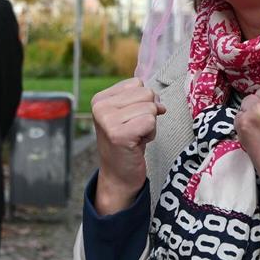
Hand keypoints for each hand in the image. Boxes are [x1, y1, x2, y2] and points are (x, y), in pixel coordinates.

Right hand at [91, 78, 165, 215]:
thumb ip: (139, 98)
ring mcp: (107, 121)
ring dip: (150, 125)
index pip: (137, 83)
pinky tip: (138, 143)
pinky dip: (151, 134)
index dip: (143, 102)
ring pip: (150, 108)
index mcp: (100, 99)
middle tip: (135, 130)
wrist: (119, 175)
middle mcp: (100, 107)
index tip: (132, 120)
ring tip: (136, 136)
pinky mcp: (119, 134)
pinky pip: (151, 121)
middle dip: (149, 113)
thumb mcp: (127, 114)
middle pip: (146, 93)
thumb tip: (159, 102)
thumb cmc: (127, 142)